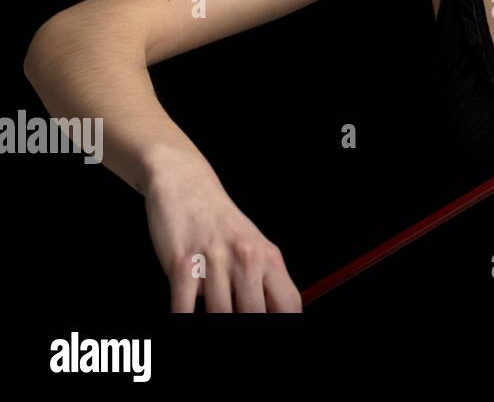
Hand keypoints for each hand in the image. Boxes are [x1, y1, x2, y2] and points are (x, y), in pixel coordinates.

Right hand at [143, 160, 301, 311]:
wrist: (186, 183)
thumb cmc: (219, 221)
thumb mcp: (251, 248)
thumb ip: (262, 282)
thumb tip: (270, 313)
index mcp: (268, 257)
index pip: (288, 304)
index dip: (282, 325)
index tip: (272, 333)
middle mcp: (246, 258)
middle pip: (254, 314)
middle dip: (243, 326)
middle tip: (230, 324)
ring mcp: (214, 260)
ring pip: (219, 315)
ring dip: (211, 321)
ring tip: (207, 312)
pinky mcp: (182, 262)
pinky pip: (183, 308)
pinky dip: (182, 319)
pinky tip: (183, 314)